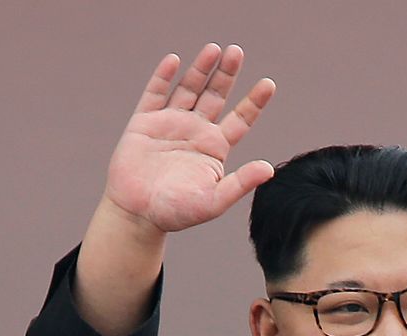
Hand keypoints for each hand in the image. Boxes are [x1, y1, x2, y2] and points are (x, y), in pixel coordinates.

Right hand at [101, 44, 275, 233]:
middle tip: (236, 52)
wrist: (137, 215)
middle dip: (226, 74)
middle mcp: (195, 131)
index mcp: (214, 148)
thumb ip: (240, 184)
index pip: (240, 119)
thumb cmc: (176, 213)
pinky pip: (155, 94)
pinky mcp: (144, 123)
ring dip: (200, 69)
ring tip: (213, 49)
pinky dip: (163, 76)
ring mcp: (169, 124)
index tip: (269, 84)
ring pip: (188, 89)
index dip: (254, 101)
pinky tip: (174, 60)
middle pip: (216, 95)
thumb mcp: (213, 201)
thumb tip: (269, 169)